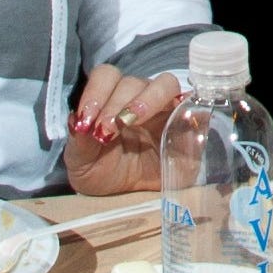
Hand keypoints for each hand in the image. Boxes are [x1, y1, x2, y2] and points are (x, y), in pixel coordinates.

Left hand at [65, 65, 182, 192]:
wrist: (124, 196)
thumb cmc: (100, 172)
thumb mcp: (81, 163)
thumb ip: (79, 144)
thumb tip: (78, 123)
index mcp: (110, 100)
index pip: (106, 76)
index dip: (96, 92)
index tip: (87, 120)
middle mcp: (138, 98)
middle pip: (134, 81)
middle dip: (118, 102)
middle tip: (108, 130)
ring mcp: (165, 109)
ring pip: (165, 85)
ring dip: (147, 100)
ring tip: (132, 123)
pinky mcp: (187, 126)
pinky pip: (193, 107)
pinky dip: (187, 109)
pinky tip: (176, 126)